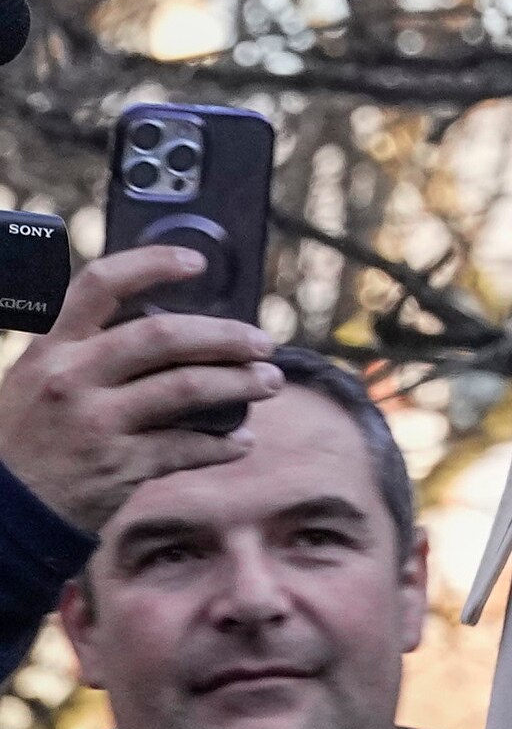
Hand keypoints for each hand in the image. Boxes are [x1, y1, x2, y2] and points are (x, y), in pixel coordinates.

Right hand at [0, 246, 273, 534]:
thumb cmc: (24, 439)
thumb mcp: (34, 381)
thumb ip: (86, 352)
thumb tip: (172, 329)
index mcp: (51, 350)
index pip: (100, 286)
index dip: (151, 264)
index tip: (195, 261)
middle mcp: (71, 379)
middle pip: (164, 336)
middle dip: (225, 335)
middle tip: (262, 342)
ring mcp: (96, 424)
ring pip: (188, 389)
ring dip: (240, 384)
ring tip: (269, 381)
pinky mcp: (118, 467)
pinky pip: (187, 447)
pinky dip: (222, 444)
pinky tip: (241, 441)